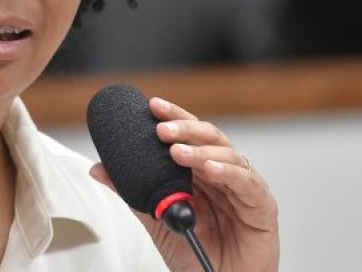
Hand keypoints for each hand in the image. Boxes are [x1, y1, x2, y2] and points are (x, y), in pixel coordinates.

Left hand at [90, 97, 278, 271]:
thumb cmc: (195, 254)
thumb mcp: (156, 220)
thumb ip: (132, 192)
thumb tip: (99, 169)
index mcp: (200, 172)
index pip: (188, 136)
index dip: (173, 117)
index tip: (152, 106)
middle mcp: (223, 174)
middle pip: (209, 137)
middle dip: (184, 128)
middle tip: (161, 128)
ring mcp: (243, 188)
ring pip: (228, 154)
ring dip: (201, 150)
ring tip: (177, 152)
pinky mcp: (262, 207)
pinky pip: (247, 184)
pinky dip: (229, 172)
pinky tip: (210, 168)